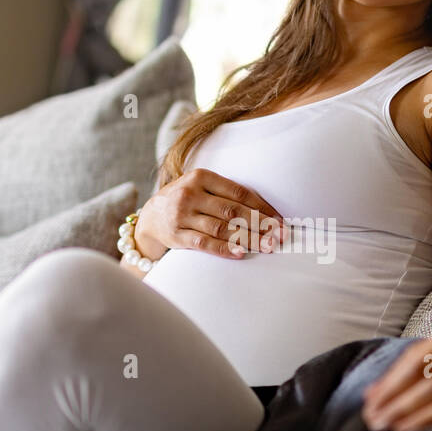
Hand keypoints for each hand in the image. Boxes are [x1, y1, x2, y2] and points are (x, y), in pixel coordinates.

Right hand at [136, 168, 286, 260]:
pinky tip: (241, 253)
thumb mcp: (201, 187)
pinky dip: (224, 248)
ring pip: (221, 228)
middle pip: (232, 211)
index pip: (239, 192)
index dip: (262, 207)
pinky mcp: (177, 235)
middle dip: (260, 224)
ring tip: (267, 246)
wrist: (151, 216)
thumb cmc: (186, 200)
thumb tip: (266, 211)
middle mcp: (190, 194)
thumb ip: (226, 193)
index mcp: (201, 177)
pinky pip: (204, 243)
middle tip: (280, 236)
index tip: (280, 220)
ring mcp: (182, 215)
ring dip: (248, 238)